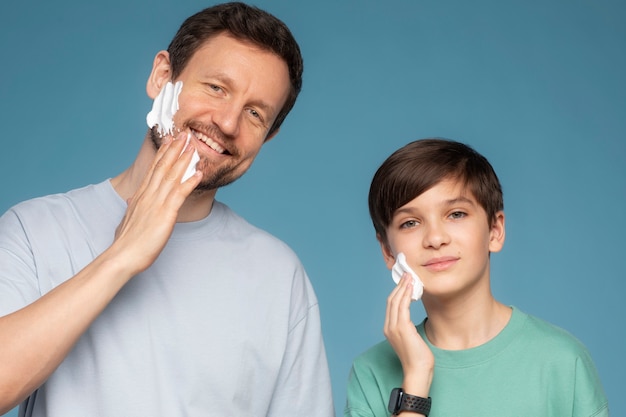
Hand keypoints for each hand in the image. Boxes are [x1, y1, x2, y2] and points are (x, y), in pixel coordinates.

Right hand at [112, 132, 201, 275]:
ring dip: (184, 160)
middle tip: (185, 134)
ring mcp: (156, 203)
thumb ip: (131, 209)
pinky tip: (199, 173)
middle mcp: (148, 195)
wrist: (123, 256)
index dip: (164, 153)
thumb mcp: (126, 220)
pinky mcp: (165, 214)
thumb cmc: (126, 242)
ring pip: (172, 176)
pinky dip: (190, 182)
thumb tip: (131, 202)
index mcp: (141, 196)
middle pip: (163, 166)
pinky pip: (180, 194)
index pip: (154, 169)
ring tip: (194, 146)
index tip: (171, 140)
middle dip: (175, 149)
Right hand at [384, 273, 433, 395]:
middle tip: (407, 274)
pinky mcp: (402, 328)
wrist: (417, 371)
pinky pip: (403, 307)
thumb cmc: (417, 357)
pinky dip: (406, 295)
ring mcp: (394, 327)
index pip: (391, 305)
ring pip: (396, 301)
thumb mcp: (410, 338)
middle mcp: (388, 326)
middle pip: (391, 300)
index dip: (397, 291)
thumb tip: (411, 318)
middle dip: (399, 285)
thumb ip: (407, 327)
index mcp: (389, 328)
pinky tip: (412, 288)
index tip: (405, 281)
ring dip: (403, 287)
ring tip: (410, 277)